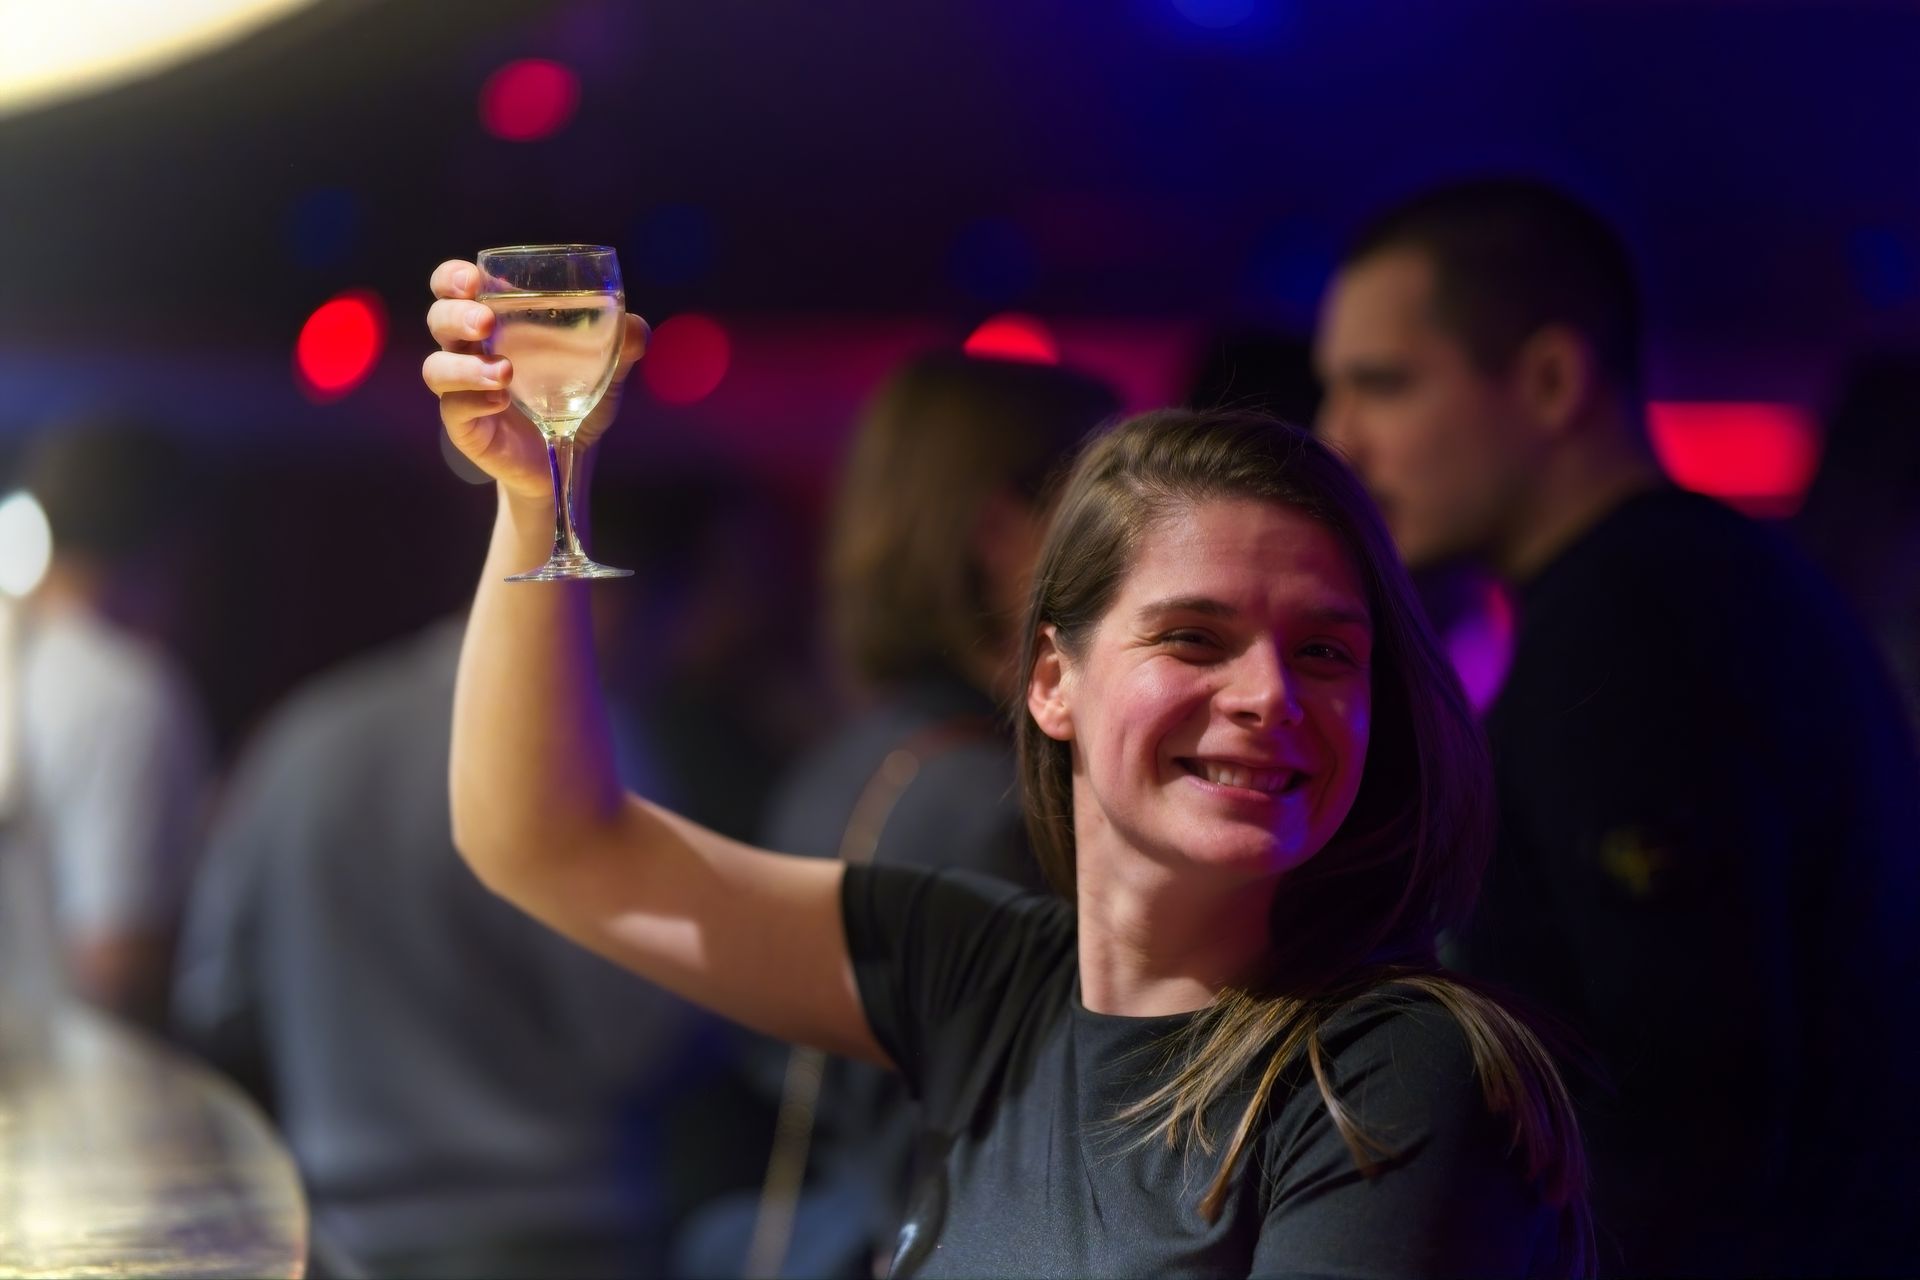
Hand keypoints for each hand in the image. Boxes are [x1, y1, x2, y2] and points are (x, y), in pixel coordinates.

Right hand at [421, 259, 649, 502]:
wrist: (571, 455)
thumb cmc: (576, 396)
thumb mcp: (606, 368)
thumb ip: (622, 343)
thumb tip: (636, 325)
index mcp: (495, 322)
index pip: (454, 287)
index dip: (452, 276)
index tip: (473, 278)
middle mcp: (470, 350)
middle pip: (439, 319)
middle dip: (455, 314)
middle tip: (485, 321)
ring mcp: (463, 389)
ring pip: (437, 367)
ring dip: (466, 366)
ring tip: (504, 372)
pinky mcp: (466, 426)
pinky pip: (454, 409)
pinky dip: (475, 401)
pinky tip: (501, 401)